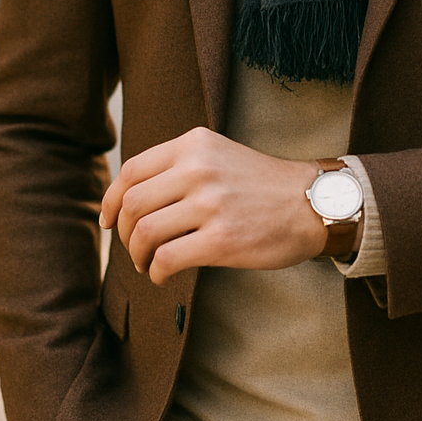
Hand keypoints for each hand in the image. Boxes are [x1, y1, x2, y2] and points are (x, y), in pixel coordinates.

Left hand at [99, 127, 325, 283]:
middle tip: (133, 248)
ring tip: (148, 263)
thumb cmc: (262, 185)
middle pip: (131, 204)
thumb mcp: (219, 155)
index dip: (110, 199)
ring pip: (143, 232)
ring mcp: (210, 204)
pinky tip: (163, 275)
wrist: (312, 203)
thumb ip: (180, 167)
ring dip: (137, 255)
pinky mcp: (222, 239)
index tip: (108, 220)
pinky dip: (156, 272)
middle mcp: (198, 169)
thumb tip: (130, 198)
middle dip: (123, 233)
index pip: (131, 171)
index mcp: (194, 145)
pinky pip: (167, 259)